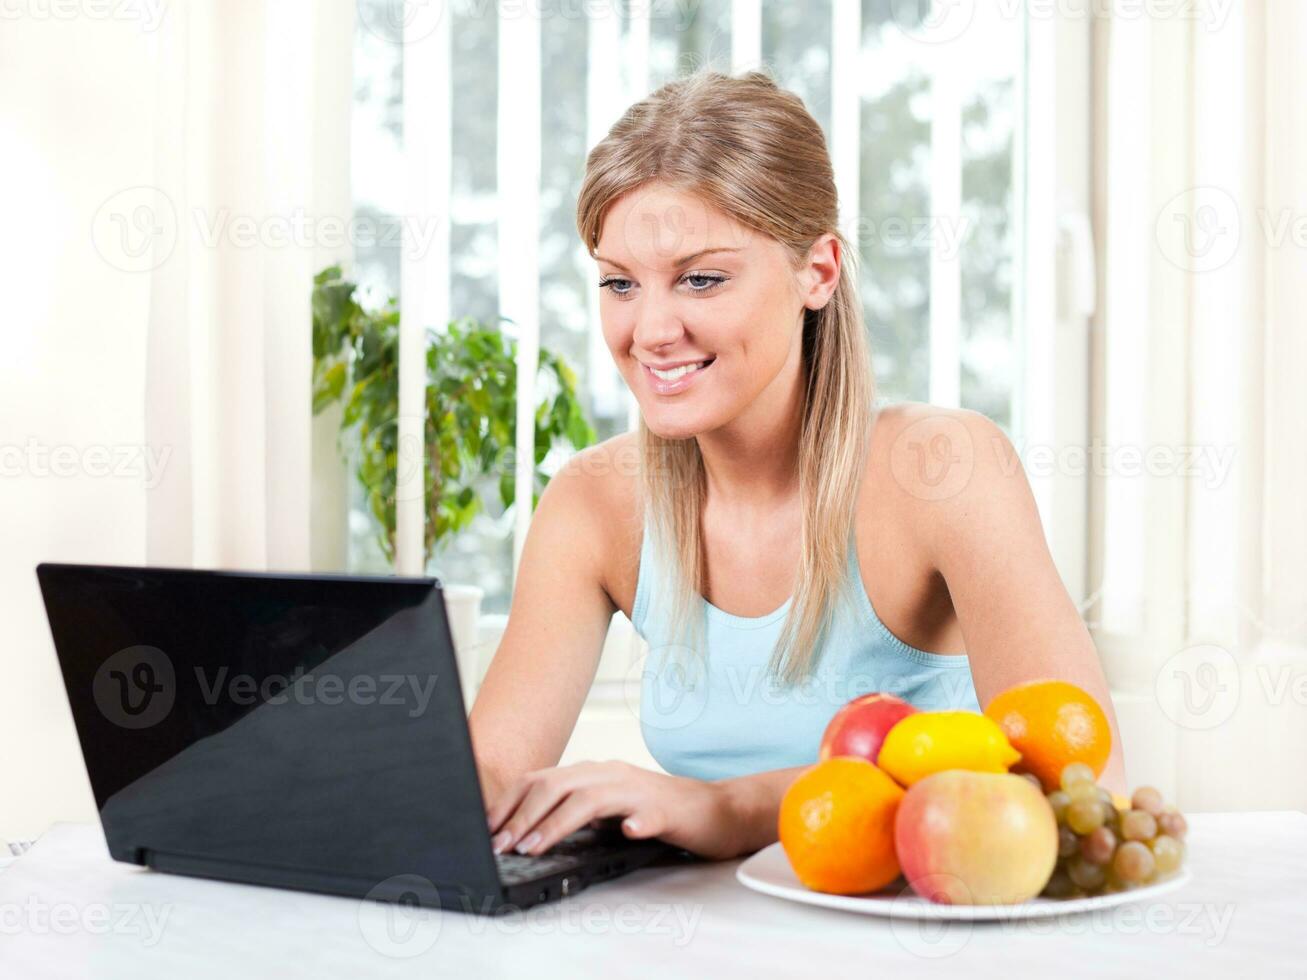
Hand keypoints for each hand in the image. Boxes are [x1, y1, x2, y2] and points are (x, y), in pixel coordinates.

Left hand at [484, 760, 736, 860]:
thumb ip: (573, 810)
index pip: (541, 780)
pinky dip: (636, 822)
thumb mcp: (607, 808)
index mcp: (594, 773)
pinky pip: (649, 814)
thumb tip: (523, 829)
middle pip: (556, 785)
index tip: (484, 827)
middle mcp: (611, 774)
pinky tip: (628, 831)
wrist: (718, 810)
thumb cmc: (659, 812)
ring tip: (533, 846)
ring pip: (590, 799)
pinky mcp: (668, 811)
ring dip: (556, 823)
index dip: (509, 802)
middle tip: (499, 844)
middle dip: (522, 816)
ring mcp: (640, 790)